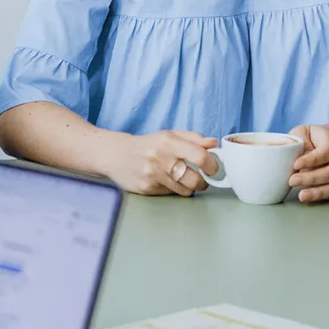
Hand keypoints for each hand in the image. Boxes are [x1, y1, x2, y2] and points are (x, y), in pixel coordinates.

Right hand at [105, 130, 219, 195]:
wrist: (115, 155)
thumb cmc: (146, 145)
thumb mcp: (168, 135)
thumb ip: (193, 138)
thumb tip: (213, 143)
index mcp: (168, 142)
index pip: (200, 156)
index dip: (212, 165)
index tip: (213, 169)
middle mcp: (160, 159)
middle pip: (195, 180)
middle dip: (203, 182)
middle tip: (202, 179)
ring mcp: (153, 176)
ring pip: (185, 190)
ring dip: (189, 187)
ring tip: (183, 180)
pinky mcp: (146, 189)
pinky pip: (170, 194)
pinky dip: (172, 189)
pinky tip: (164, 181)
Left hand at [287, 124, 328, 202]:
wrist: (319, 143)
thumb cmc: (306, 138)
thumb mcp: (299, 133)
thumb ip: (293, 142)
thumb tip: (277, 154)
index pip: (326, 151)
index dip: (312, 159)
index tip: (296, 164)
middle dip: (312, 178)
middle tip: (293, 181)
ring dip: (318, 191)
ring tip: (302, 195)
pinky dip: (320, 196)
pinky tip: (307, 197)